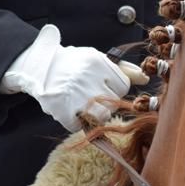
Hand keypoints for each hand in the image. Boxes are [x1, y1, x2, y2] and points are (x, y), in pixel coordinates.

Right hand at [1, 24, 147, 130]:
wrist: (39, 67)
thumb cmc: (75, 64)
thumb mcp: (98, 60)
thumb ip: (123, 69)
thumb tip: (145, 79)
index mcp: (96, 62)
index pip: (122, 86)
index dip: (114, 88)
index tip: (101, 84)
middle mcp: (86, 77)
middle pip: (113, 103)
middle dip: (104, 102)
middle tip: (89, 93)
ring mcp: (73, 94)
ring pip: (101, 116)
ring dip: (94, 114)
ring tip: (83, 103)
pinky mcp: (61, 109)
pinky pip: (80, 126)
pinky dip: (76, 122)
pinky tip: (70, 109)